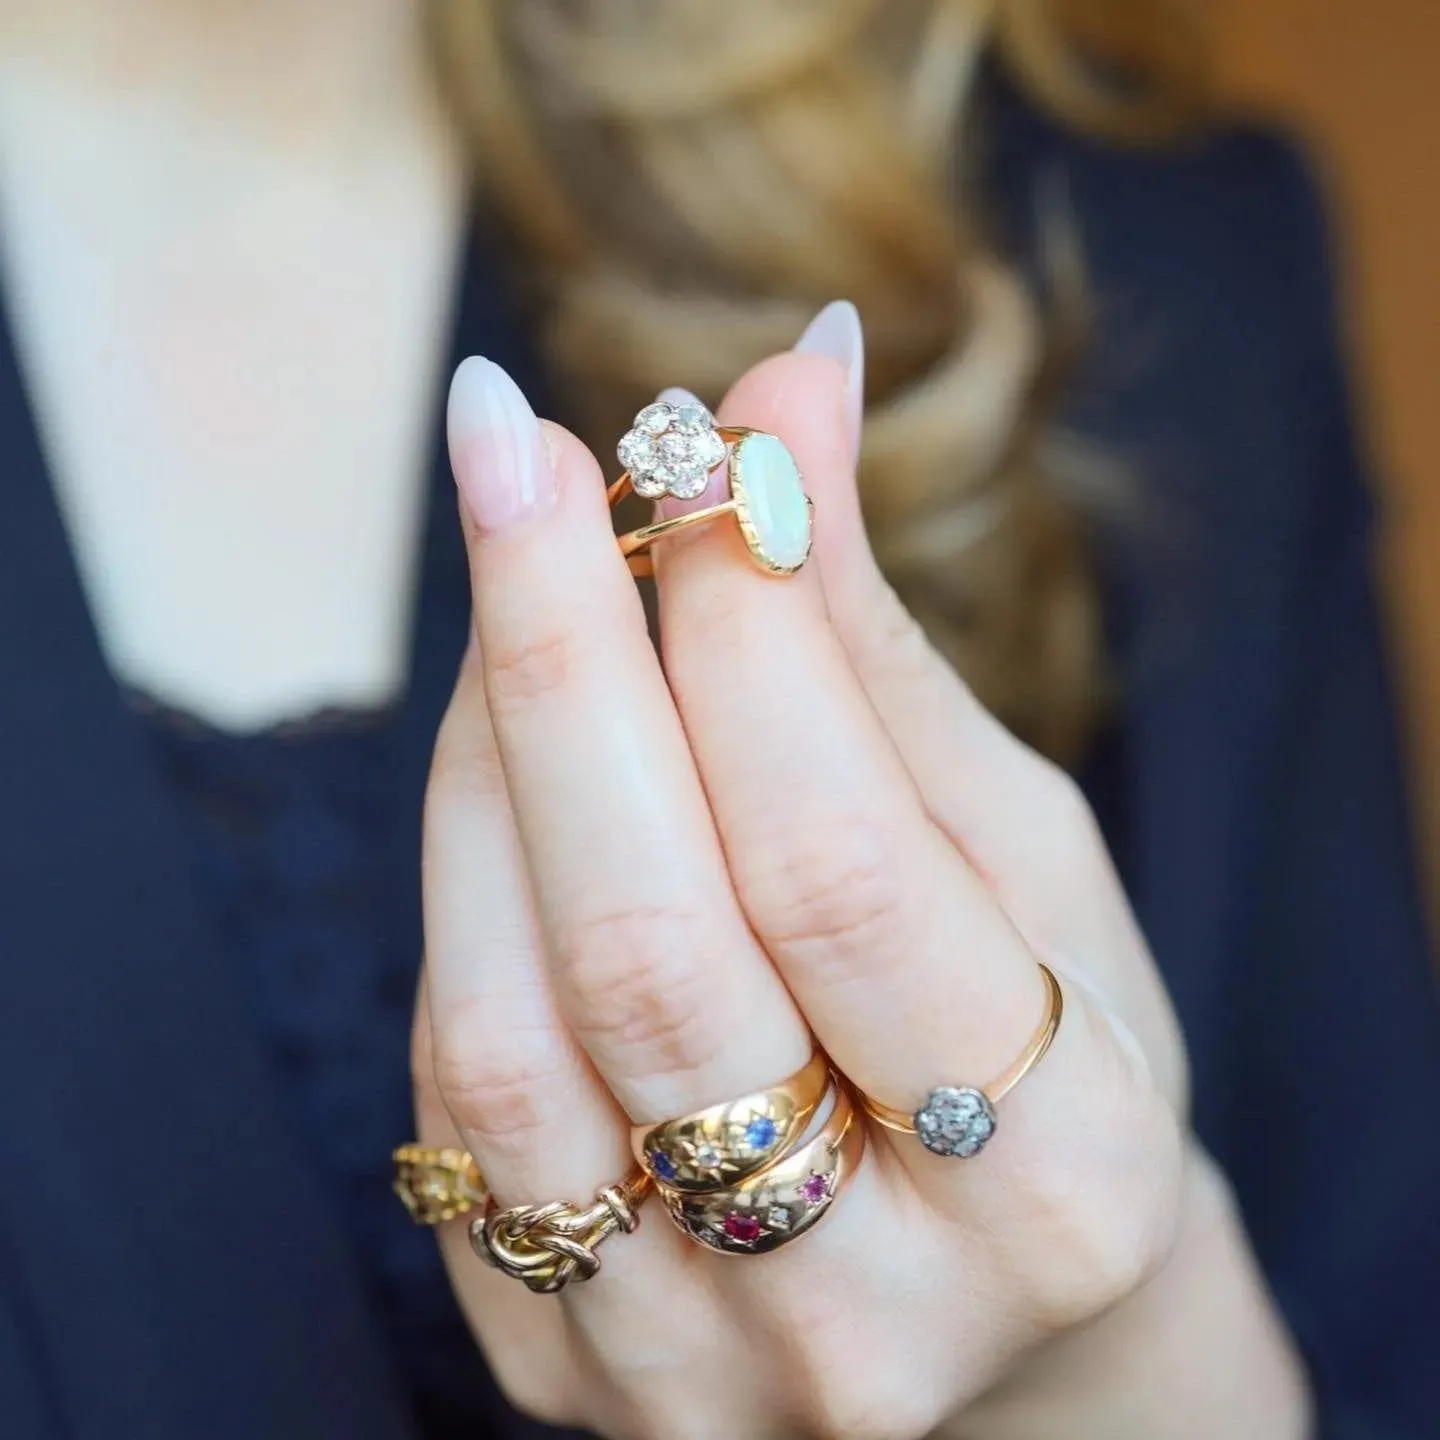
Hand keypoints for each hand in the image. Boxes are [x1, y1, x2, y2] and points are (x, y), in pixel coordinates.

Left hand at [413, 316, 1307, 1437]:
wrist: (979, 1297)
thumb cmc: (1036, 1043)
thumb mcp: (1019, 854)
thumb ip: (874, 647)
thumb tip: (793, 383)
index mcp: (1059, 1178)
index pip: (842, 865)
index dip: (748, 631)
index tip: (693, 448)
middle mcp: (866, 1305)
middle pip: (651, 944)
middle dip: (563, 655)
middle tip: (515, 448)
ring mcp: (689, 1361)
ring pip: (511, 1024)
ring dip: (487, 759)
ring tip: (517, 589)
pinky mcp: (556, 1361)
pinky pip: (453, 1098)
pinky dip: (461, 888)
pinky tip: (505, 762)